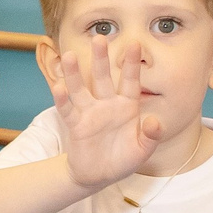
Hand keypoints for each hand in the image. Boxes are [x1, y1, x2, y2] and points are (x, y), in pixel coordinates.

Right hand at [46, 35, 160, 190]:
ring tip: (71, 55)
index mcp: (127, 106)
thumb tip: (154, 121)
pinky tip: (58, 87)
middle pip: (102, 77)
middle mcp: (107, 104)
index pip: (130, 81)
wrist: (100, 175)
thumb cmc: (123, 159)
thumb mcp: (143, 149)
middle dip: (101, 58)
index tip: (135, 44)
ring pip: (81, 88)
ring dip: (75, 73)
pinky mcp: (76, 125)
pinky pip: (68, 110)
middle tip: (99, 37)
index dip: (132, 64)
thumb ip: (151, 135)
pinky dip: (62, 100)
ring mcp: (89, 113)